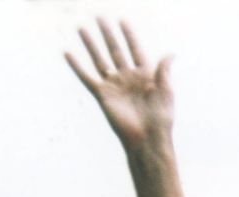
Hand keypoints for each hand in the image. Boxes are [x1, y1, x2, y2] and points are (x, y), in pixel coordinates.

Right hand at [66, 20, 173, 147]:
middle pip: (115, 50)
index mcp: (145, 75)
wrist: (147, 138)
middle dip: (108, 34)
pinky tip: (68, 53)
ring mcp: (114, 85)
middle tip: (99, 17)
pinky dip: (77, 66)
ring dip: (91, 45)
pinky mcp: (102, 95)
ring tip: (82, 29)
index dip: (129, 35)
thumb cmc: (161, 118)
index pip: (135, 49)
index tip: (122, 20)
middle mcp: (128, 77)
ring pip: (100, 60)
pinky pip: (86, 78)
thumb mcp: (166, 92)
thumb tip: (170, 53)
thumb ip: (164, 71)